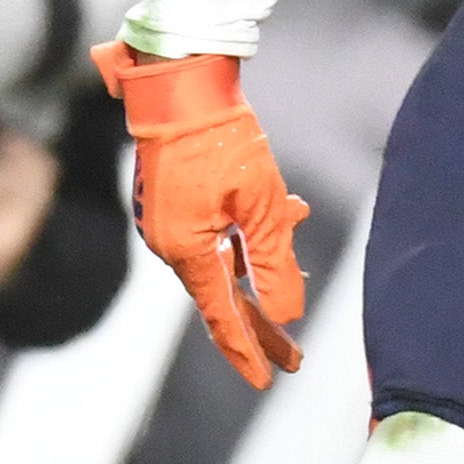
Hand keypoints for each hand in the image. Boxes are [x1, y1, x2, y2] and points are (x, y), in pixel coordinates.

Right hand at [94, 43, 307, 387]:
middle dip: (261, 321)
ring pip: (222, 260)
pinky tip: (285, 212)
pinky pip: (214, 233)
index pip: (222, 317)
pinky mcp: (172, 200)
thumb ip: (274, 263)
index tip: (270, 379)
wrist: (181, 83)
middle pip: (222, 295)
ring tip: (294, 267)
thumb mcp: (263, 205)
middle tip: (295, 356)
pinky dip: (245, 235)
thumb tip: (282, 314)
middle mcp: (170, 242)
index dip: (249, 351)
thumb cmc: (223, 140)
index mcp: (187, 251)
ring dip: (259, 266)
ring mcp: (168, 221)